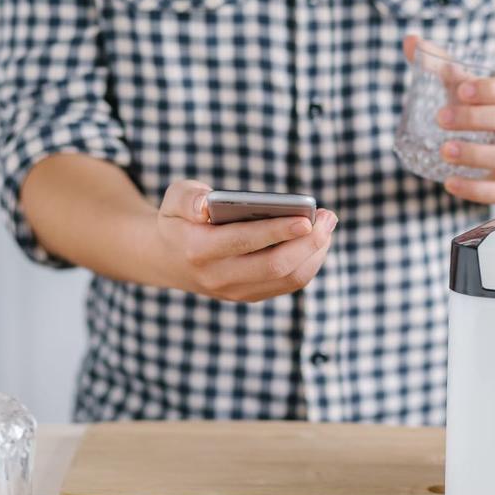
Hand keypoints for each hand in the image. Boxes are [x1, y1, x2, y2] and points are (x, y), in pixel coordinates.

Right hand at [151, 180, 336, 301]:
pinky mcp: (249, 296)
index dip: (278, 231)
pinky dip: (309, 262)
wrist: (166, 259)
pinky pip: (288, 284)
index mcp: (198, 249)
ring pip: (287, 279)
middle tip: (329, 217)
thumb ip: (189, 198)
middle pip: (275, 266)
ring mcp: (235, 291)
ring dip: (315, 253)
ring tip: (328, 226)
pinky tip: (318, 241)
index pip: (244, 241)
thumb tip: (207, 204)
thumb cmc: (179, 218)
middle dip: (308, 241)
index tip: (307, 218)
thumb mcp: (174, 198)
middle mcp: (218, 277)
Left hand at [403, 36, 494, 203]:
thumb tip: (410, 40)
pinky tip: (449, 184)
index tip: (461, 89)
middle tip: (440, 118)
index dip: (492, 89)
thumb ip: (444, 66)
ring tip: (444, 151)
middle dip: (476, 118)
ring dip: (476, 154)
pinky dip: (476, 190)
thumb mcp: (474, 91)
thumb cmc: (491, 114)